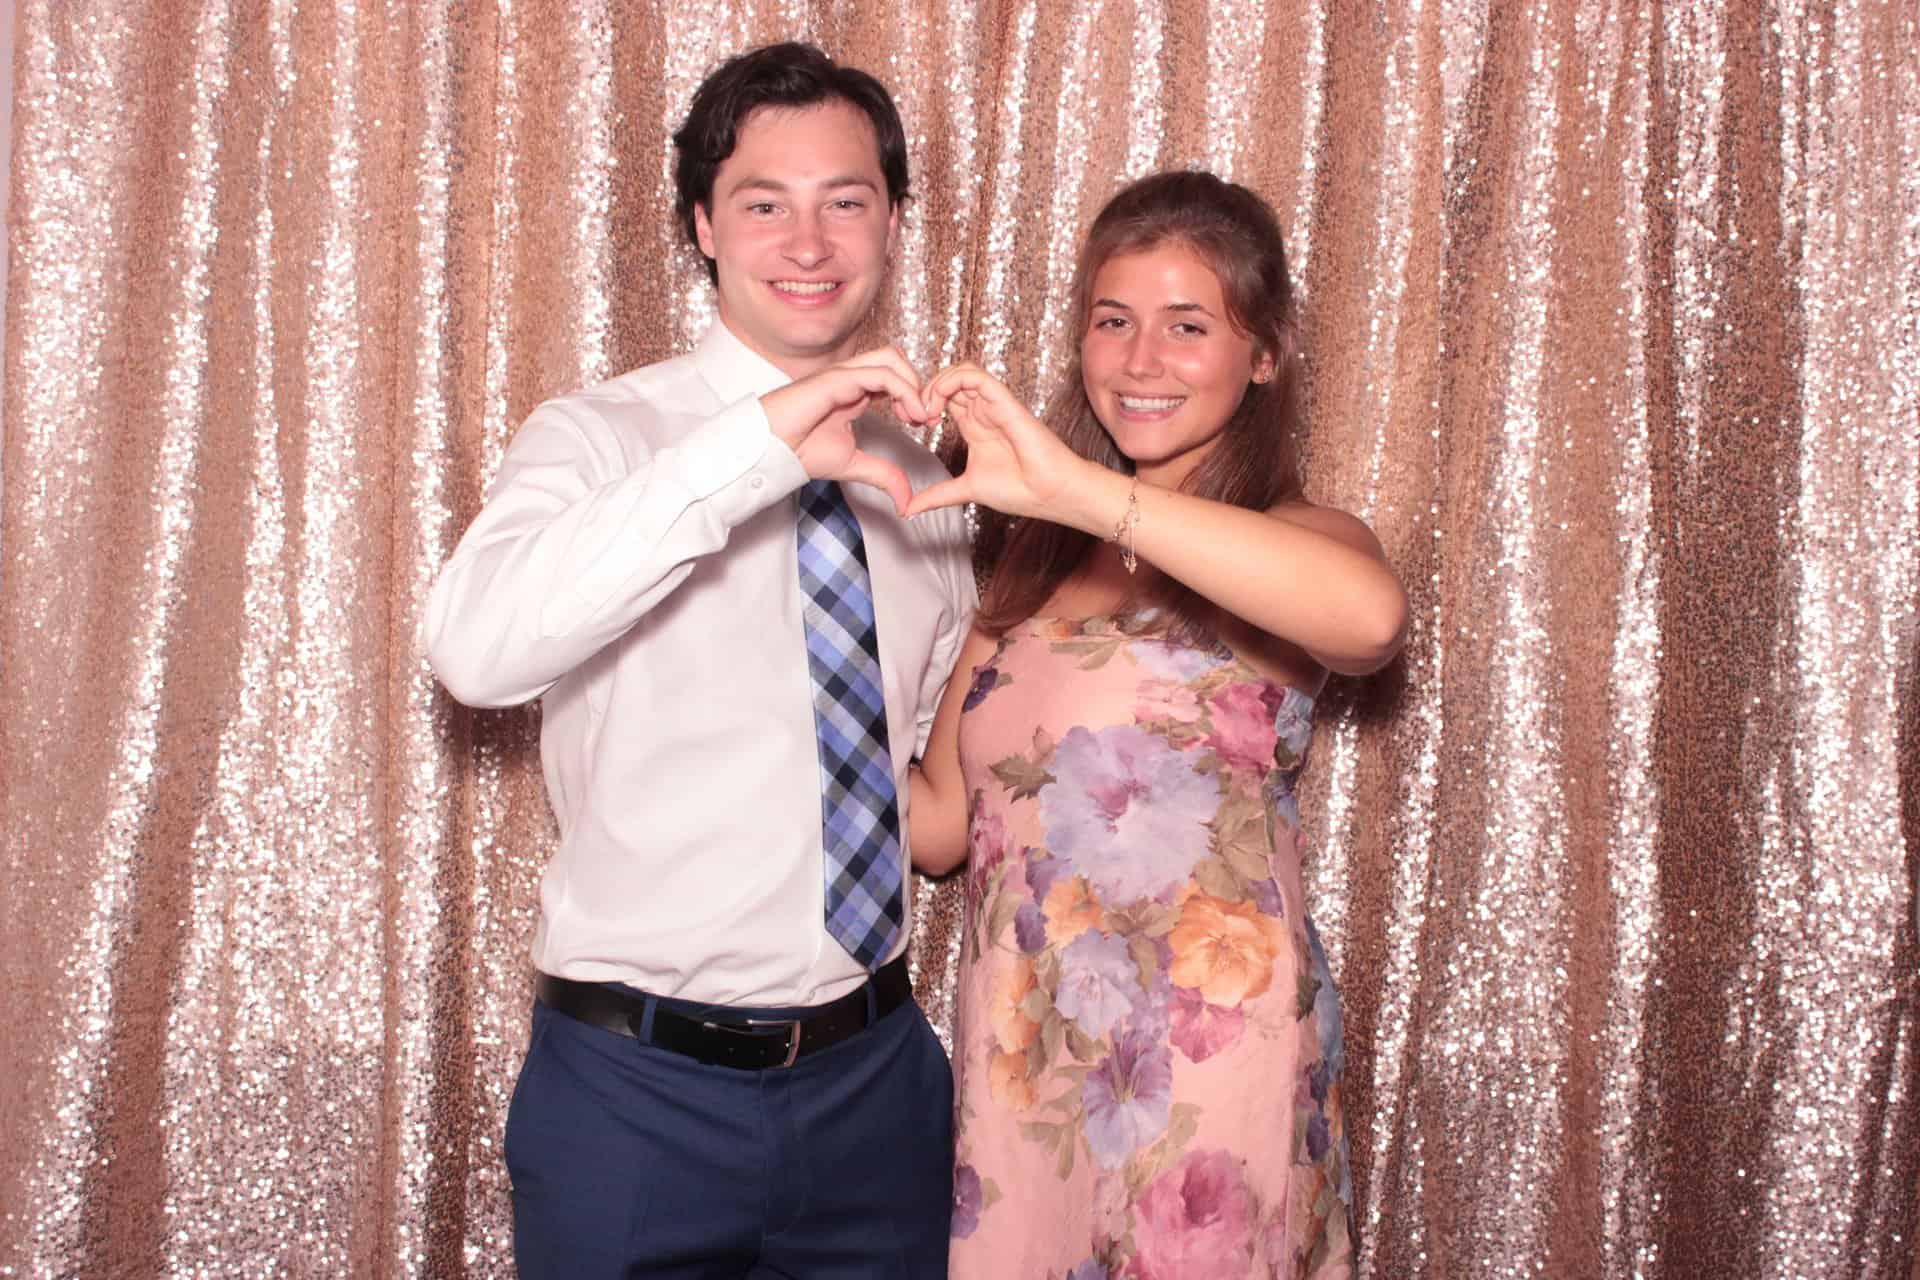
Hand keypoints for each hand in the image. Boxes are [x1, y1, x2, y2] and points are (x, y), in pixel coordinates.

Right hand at [760, 347, 932, 514]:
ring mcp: (842, 375)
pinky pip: (879, 374)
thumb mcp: (853, 465)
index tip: (926, 422)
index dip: (915, 394)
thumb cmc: (800, 452)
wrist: (770, 452)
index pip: (893, 377)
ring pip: (890, 358)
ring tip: (920, 414)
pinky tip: (910, 414)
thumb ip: (883, 475)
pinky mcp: (836, 379)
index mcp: (853, 392)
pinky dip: (903, 390)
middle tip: (926, 416)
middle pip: (894, 358)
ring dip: (913, 383)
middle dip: (918, 382)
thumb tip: (907, 502)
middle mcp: (850, 378)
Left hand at [904, 363, 1093, 520]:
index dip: (921, 402)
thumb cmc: (1020, 490)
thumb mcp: (965, 490)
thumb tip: (908, 510)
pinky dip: (951, 380)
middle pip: (948, 380)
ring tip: (925, 409)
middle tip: (912, 415)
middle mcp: (983, 411)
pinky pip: (974, 376)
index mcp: (974, 426)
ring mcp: (993, 404)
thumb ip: (937, 495)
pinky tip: (938, 403)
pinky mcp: (1003, 401)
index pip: (943, 398)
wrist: (1049, 493)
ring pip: (960, 371)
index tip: (910, 424)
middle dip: (922, 391)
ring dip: (935, 384)